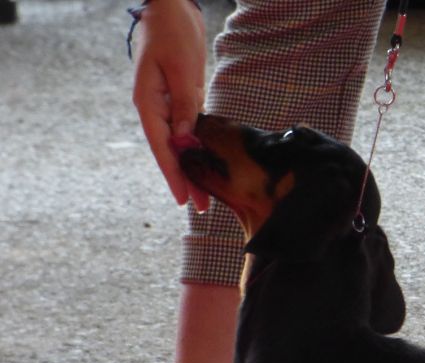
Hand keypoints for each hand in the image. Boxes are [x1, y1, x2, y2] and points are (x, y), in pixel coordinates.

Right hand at [131, 0, 208, 210]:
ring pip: (178, 145)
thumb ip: (184, 105)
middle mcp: (153, 108)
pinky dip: (194, 149)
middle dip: (185, 180)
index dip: (173, 174)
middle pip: (169, 152)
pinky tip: (204, 166)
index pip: (161, 147)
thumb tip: (185, 139)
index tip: (183, 199)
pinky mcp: (179, 100)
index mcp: (148, 102)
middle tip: (200, 208)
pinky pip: (185, 131)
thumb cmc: (173, 33)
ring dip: (191, 169)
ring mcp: (165, 105)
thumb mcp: (182, 70)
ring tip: (204, 195)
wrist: (171, 8)